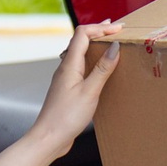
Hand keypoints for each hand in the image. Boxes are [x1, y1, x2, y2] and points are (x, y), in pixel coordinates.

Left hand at [30, 22, 121, 152]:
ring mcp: (65, 78)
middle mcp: (65, 68)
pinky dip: (92, 59)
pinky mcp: (67, 88)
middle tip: (116, 29)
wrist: (48, 138)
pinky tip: (99, 68)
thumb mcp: (90, 92)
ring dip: (95, 44)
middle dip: (98, 32)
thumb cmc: (66, 117)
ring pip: (80, 53)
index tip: (118, 28)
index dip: (100, 27)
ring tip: (110, 43)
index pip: (83, 34)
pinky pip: (80, 66)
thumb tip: (114, 47)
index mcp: (69, 65)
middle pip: (80, 40)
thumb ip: (102, 69)